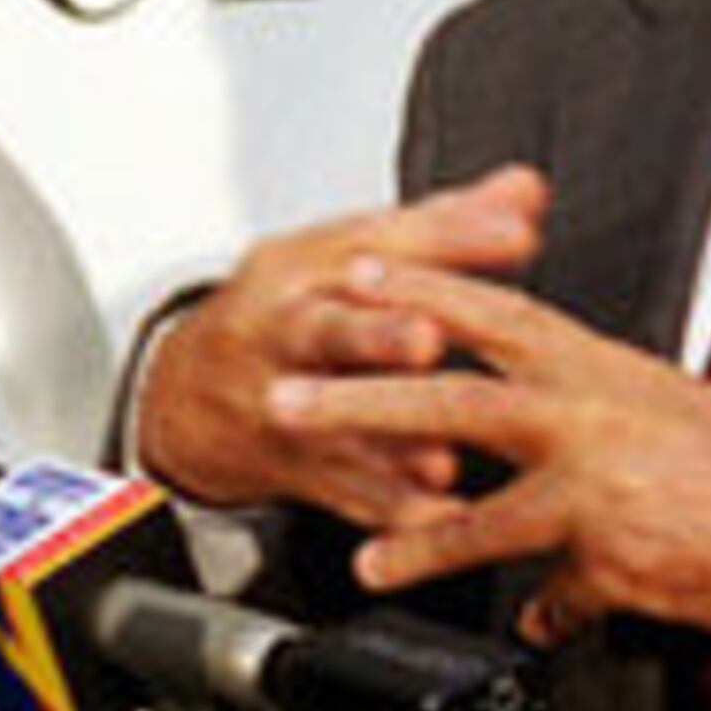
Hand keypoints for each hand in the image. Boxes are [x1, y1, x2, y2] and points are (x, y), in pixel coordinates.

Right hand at [136, 167, 552, 527]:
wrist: (186, 395)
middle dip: (375, 335)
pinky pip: (342, 493)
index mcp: (305, 266)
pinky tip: (442, 518)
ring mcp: (281, 402)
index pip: (378, 242)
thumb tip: (525, 192)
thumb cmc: (288, 315)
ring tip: (442, 460)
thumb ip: (444, 227)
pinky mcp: (290, 465)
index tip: (513, 236)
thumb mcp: (346, 256)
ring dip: (390, 439)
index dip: (449, 238)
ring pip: (332, 422)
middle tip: (425, 340)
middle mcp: (286, 330)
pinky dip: (392, 509)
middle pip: (327, 329)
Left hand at [275, 257, 710, 641]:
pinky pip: (553, 598)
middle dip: (361, 398)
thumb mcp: (666, 406)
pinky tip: (525, 627)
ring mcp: (596, 492)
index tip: (359, 268)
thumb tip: (555, 421)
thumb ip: (596, 410)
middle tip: (288, 398)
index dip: (422, 287)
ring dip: (414, 542)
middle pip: (452, 399)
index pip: (497, 313)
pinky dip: (539, 614)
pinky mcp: (612, 561)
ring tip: (366, 561)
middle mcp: (590, 418)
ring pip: (481, 513)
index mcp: (601, 368)